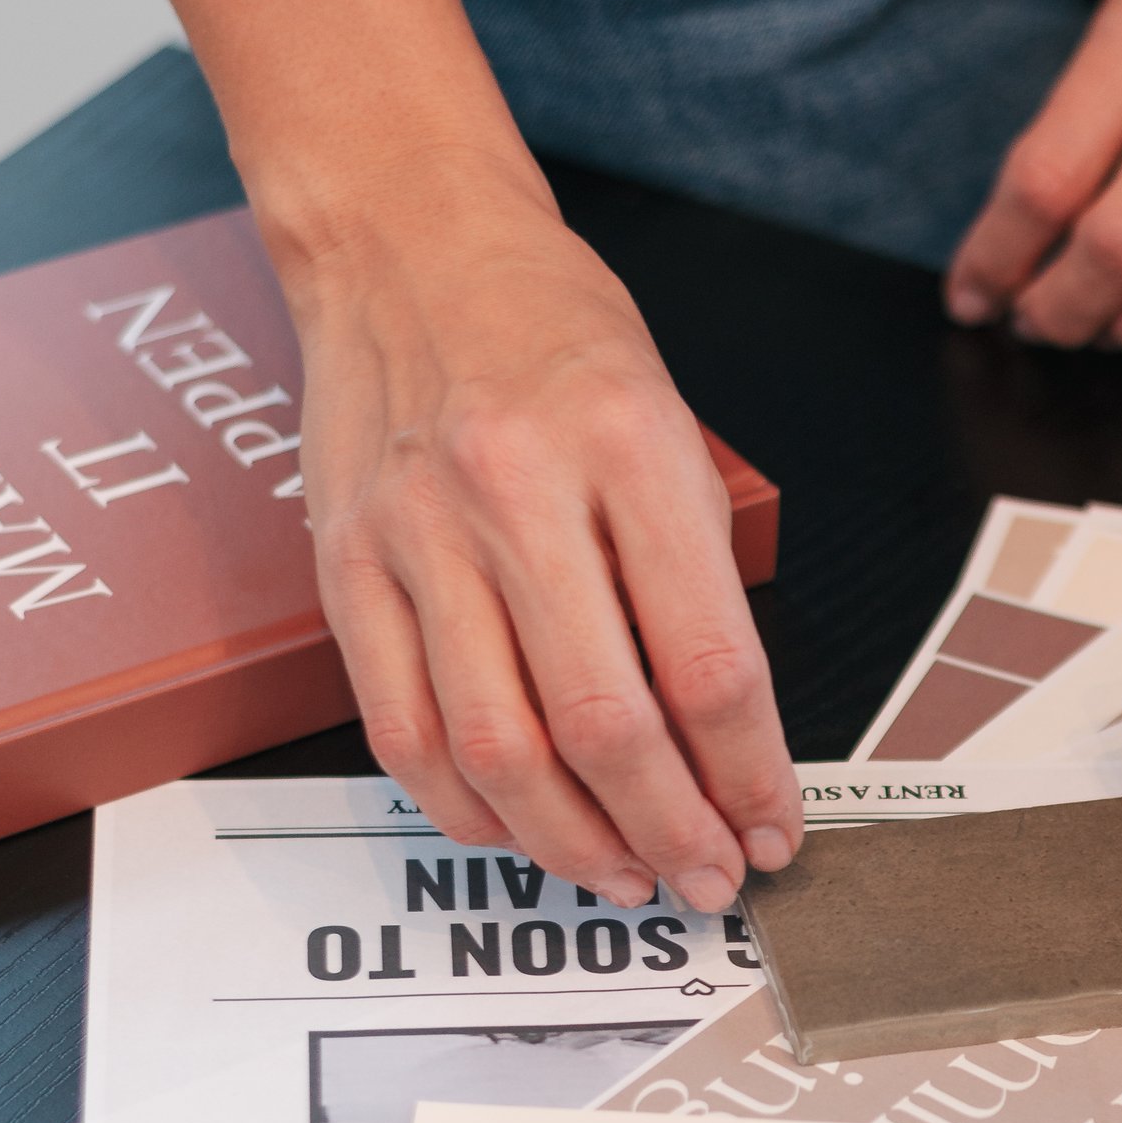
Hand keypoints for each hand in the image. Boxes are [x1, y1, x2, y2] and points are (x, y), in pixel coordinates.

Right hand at [292, 156, 799, 909]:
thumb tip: (726, 746)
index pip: (708, 662)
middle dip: (674, 830)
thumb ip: (693, 581)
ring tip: (627, 876)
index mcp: (627, 447)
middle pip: (606, 724)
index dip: (751, 775)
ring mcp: (417, 534)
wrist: (405, 243)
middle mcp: (515, 491)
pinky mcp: (344, 566)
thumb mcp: (667, 427)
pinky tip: (521, 834)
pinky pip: (403, 729)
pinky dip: (467, 808)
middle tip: (712, 878)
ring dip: (573, 843)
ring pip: (499, 749)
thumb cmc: (554, 334)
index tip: (777, 829)